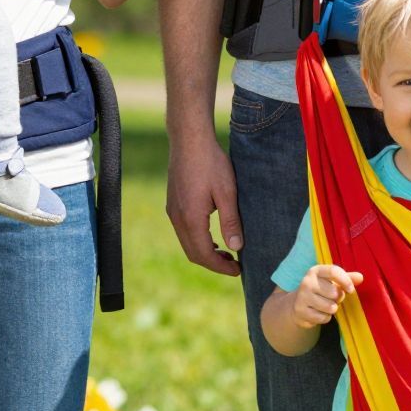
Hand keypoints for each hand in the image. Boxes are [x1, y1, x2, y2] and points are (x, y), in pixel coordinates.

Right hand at [166, 129, 242, 275]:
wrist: (189, 139)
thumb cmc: (211, 163)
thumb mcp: (227, 192)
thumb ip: (231, 222)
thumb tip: (236, 248)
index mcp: (191, 218)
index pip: (204, 255)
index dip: (221, 267)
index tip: (238, 271)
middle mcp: (177, 218)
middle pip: (193, 253)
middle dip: (213, 264)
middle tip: (234, 265)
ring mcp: (172, 211)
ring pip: (187, 243)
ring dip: (205, 252)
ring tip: (226, 252)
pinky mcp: (172, 204)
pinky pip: (183, 231)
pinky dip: (197, 240)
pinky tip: (212, 235)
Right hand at [293, 264, 362, 327]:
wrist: (297, 302)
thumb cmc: (320, 289)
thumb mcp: (332, 281)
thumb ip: (346, 278)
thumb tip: (361, 277)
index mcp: (315, 271)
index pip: (334, 271)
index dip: (346, 281)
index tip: (351, 290)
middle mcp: (307, 282)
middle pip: (334, 292)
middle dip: (338, 298)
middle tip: (331, 298)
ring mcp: (302, 297)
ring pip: (330, 307)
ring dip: (332, 309)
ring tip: (325, 305)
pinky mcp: (300, 311)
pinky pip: (323, 318)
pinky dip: (325, 318)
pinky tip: (318, 312)